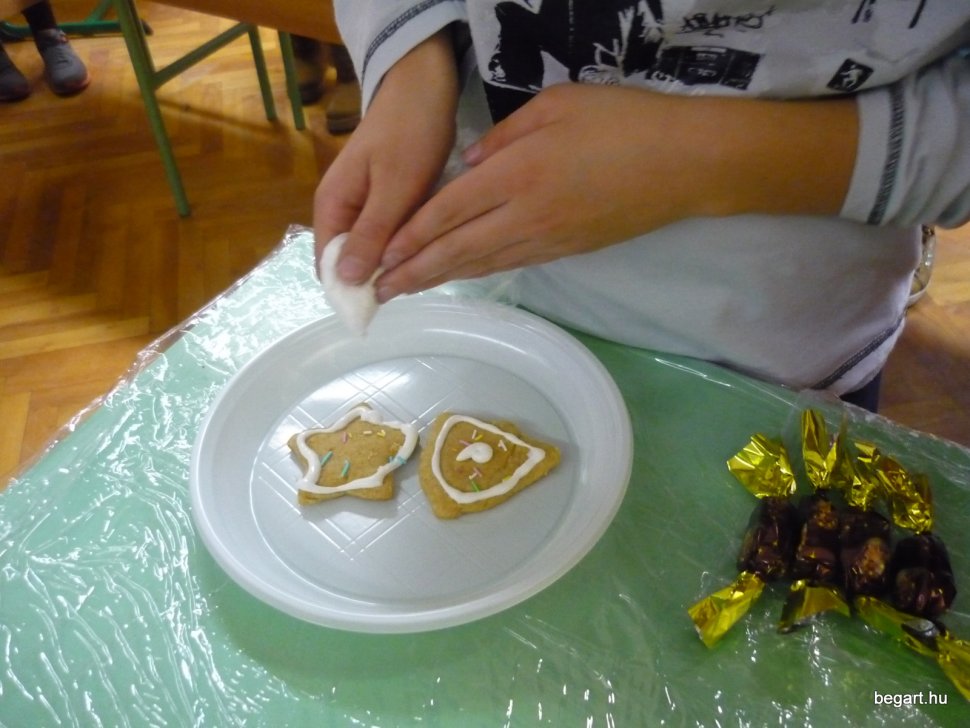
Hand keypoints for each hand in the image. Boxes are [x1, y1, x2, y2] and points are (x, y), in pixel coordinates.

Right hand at [313, 30, 458, 283]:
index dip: (350, 290)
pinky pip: (385, 234)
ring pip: (370, 249)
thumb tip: (346, 280)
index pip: (328, 266)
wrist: (425, 85)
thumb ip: (370, 235)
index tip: (381, 306)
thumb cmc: (408, 135)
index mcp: (331, 207)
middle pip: (348, 261)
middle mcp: (339, 209)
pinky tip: (426, 253)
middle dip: (374, 279)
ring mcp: (360, 204)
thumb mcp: (393, 189)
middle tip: (414, 287)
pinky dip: (401, 245)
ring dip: (390, 264)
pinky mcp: (382, 198)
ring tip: (424, 275)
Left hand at [373, 83, 856, 300]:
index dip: (410, 236)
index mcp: (517, 173)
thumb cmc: (622, 121)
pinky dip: (479, 274)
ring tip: (407, 291)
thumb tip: (469, 165)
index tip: (380, 255)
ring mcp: (548, 239)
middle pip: (457, 249)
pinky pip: (513, 265)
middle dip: (413, 271)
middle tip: (379, 291)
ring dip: (440, 279)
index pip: (448, 211)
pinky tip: (461, 278)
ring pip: (483, 264)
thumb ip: (504, 135)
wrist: (684, 163)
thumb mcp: (556, 104)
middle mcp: (525, 215)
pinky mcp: (568, 250)